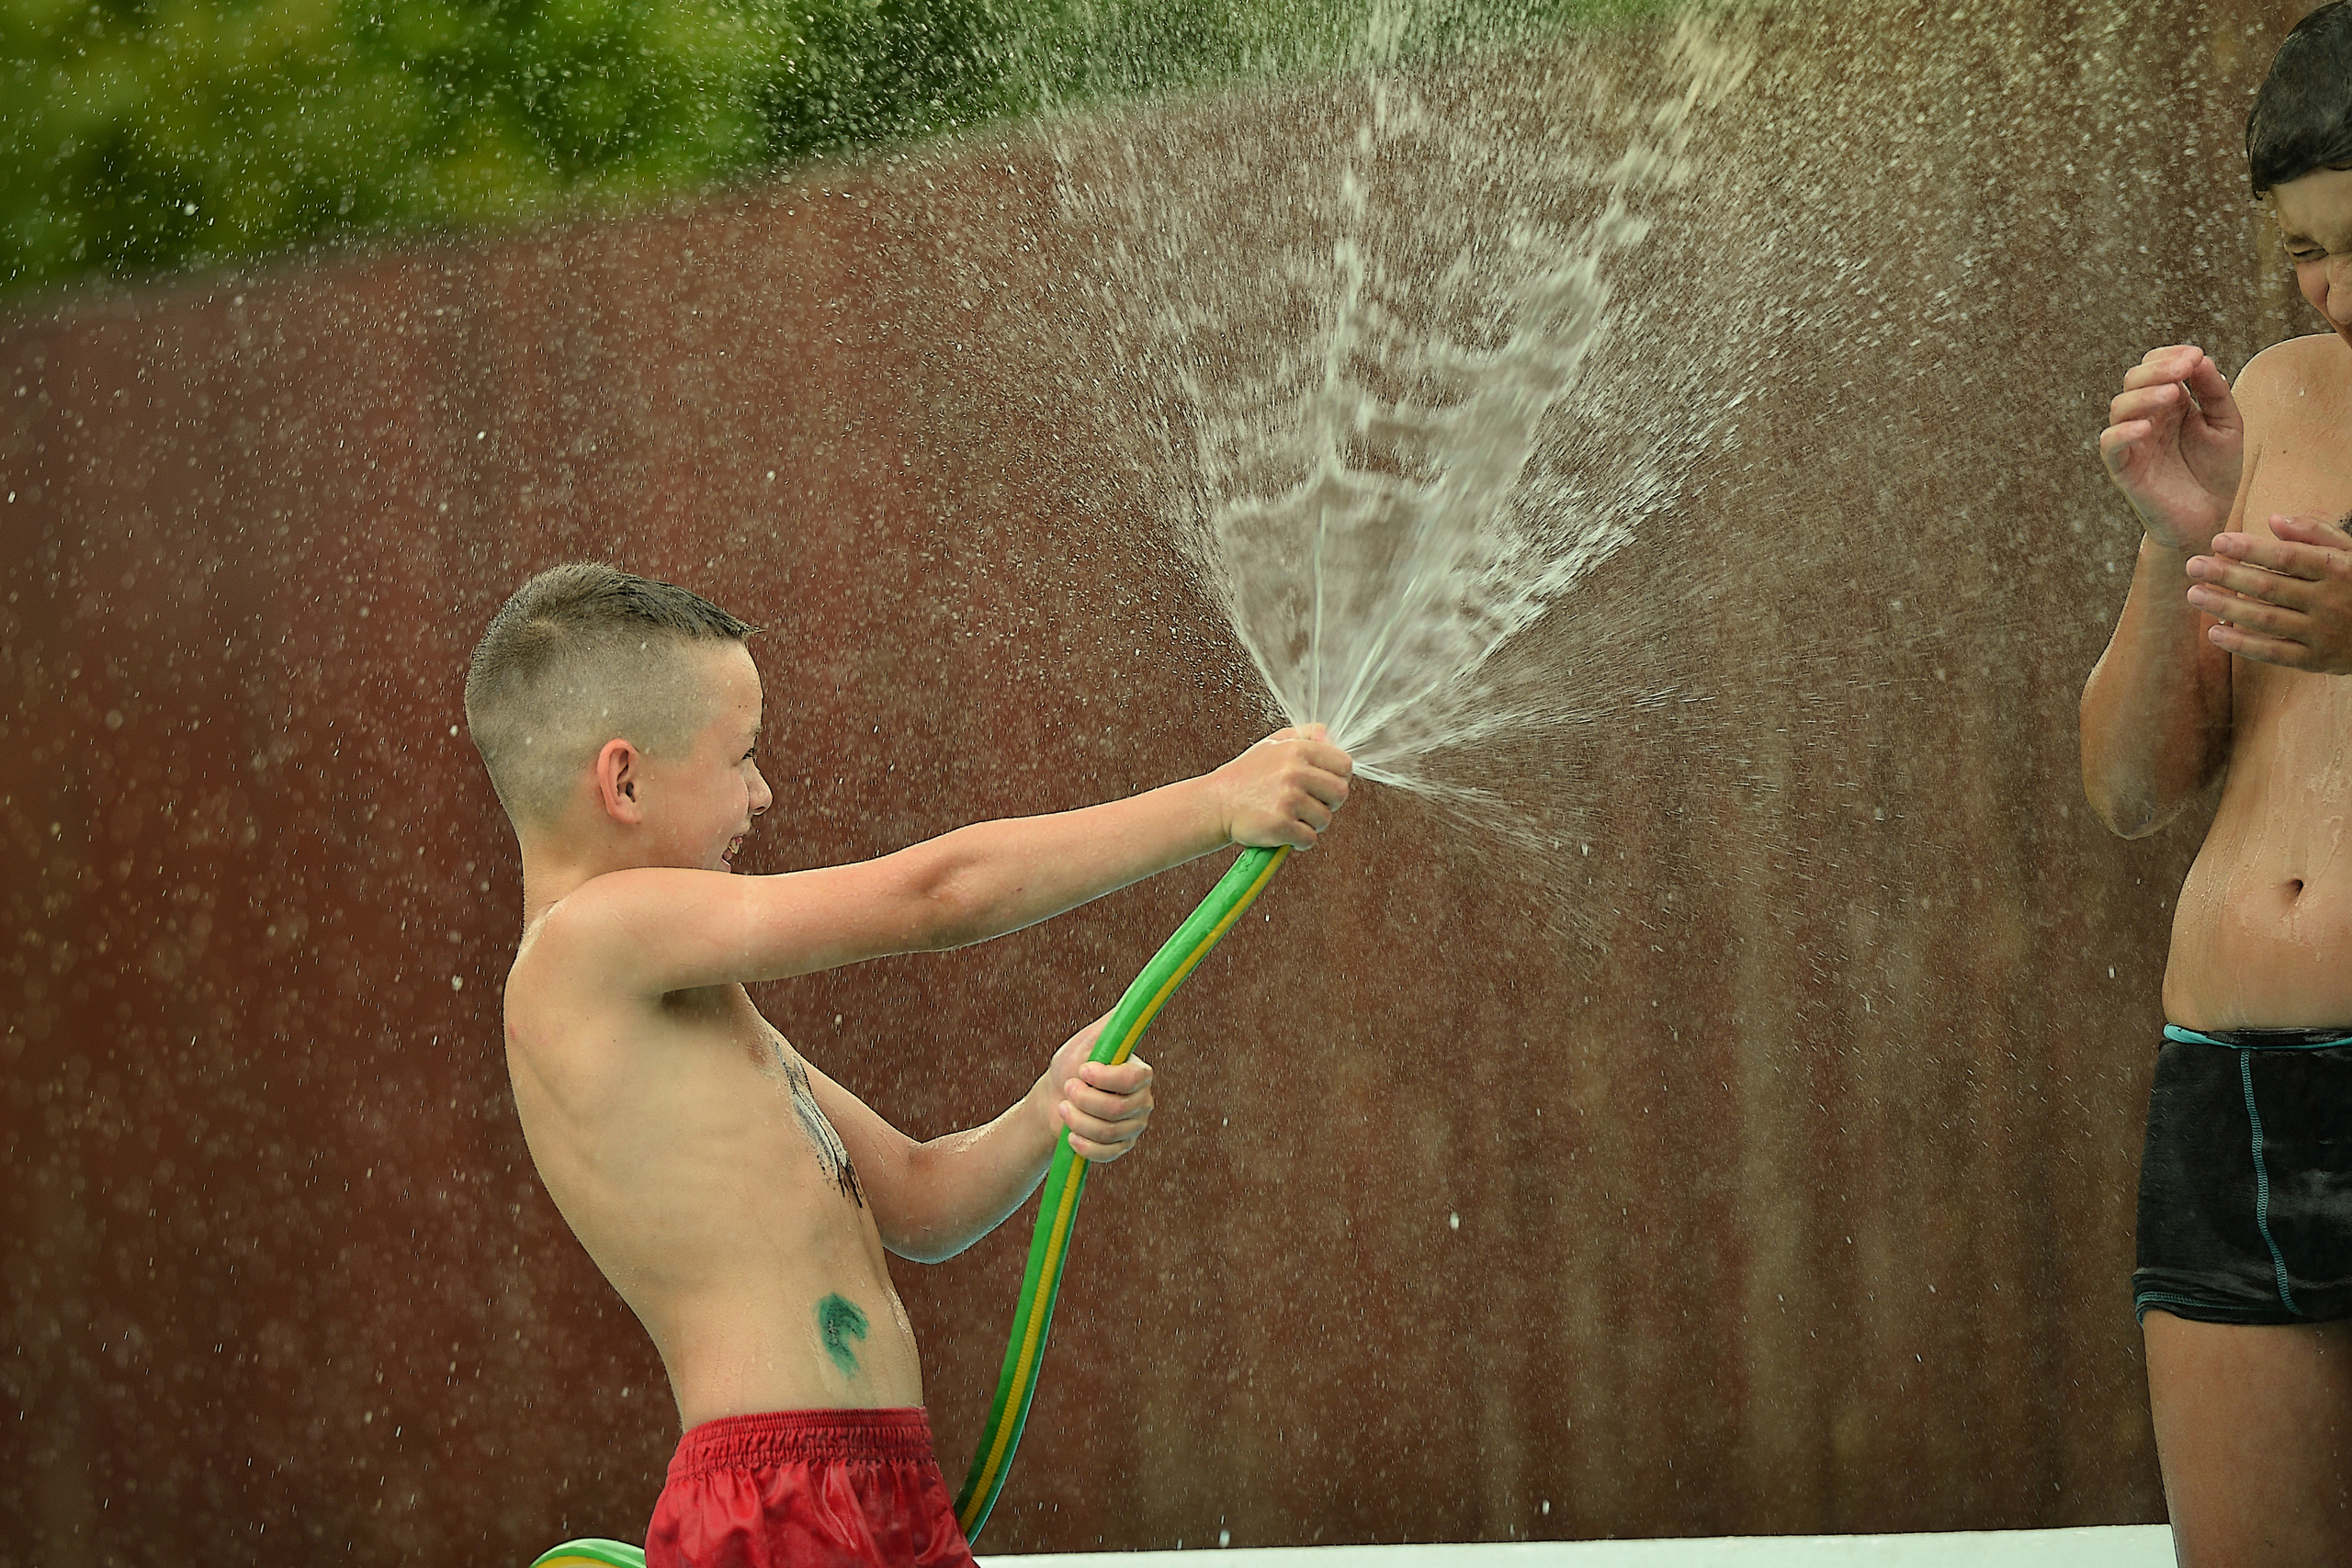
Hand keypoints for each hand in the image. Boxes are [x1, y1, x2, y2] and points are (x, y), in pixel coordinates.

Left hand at [1043, 1013, 1153, 1162]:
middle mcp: (1142, 1100)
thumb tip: (1132, 1005)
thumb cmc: (1070, 1067)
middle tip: (1068, 1088)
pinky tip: (1070, 1136)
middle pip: (1116, 1109)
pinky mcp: (1120, 1147)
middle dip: (1083, 1100)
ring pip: (1107, 1132)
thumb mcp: (1087, 1041)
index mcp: (1139, 1074)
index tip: (1082, 1070)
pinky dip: (1083, 1145)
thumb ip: (1111, 1025)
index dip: (1104, 1078)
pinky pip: (1106, 1153)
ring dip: (1077, 1121)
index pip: (1132, 1079)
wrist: (1054, 1101)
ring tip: (1064, 1108)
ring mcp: (1133, 1127)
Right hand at [1209, 725, 1352, 849]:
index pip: (1344, 765)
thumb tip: (1330, 737)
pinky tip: (1283, 831)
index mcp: (1297, 749)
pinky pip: (1309, 838)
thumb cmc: (1247, 775)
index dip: (1337, 778)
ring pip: (1325, 819)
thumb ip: (1307, 735)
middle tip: (1308, 804)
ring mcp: (1288, 799)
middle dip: (1329, 802)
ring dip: (1311, 823)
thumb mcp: (1274, 744)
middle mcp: (1294, 772)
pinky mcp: (1280, 824)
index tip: (1323, 786)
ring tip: (1289, 816)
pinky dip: (1298, 841)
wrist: (1217, 803)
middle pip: (1340, 793)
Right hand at [2099, 344, 2243, 550]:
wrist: (2210, 517)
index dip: (2170, 355)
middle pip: (2133, 379)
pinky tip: (2145, 429)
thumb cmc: (2217, 472)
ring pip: (2120, 406)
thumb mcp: (2227, 424)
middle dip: (2157, 369)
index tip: (2196, 356)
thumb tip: (2199, 358)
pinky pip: (2110, 443)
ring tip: (2171, 394)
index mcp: (2170, 403)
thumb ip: (2215, 392)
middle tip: (2183, 368)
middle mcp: (2147, 417)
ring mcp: (2133, 441)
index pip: (2155, 365)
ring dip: (2143, 396)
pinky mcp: (2123, 468)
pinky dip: (2123, 432)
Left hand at [2186, 514, 2351, 671]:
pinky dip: (2242, 644)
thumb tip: (2274, 519)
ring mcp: (2322, 633)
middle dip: (2227, 575)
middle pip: (2269, 587)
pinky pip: (2273, 653)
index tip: (2218, 542)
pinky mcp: (2316, 660)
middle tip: (2192, 566)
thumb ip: (2316, 533)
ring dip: (2225, 607)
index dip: (2250, 549)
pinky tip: (2214, 632)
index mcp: (2339, 570)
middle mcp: (2330, 602)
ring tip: (2194, 595)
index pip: (2287, 557)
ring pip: (2265, 619)